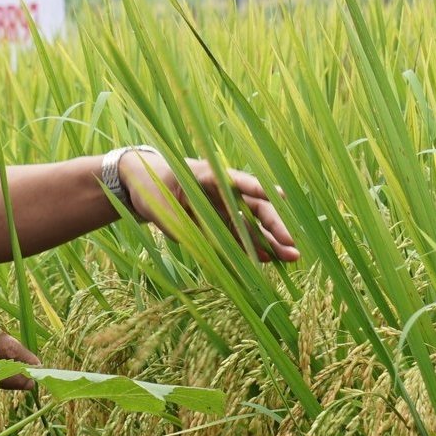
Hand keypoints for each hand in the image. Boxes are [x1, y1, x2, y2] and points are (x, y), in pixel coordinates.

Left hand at [118, 150, 300, 263]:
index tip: (275, 196)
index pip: (235, 180)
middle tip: (291, 244)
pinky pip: (239, 236)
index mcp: (207, 175)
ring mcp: (222, 207)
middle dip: (274, 225)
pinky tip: (268, 259)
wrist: (144, 184)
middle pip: (254, 206)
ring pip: (251, 224)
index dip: (255, 188)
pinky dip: (252, 248)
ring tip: (290, 257)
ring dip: (270, 241)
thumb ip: (177, 222)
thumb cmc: (151, 187)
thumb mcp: (158, 205)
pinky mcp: (218, 222)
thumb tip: (198, 245)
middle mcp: (221, 190)